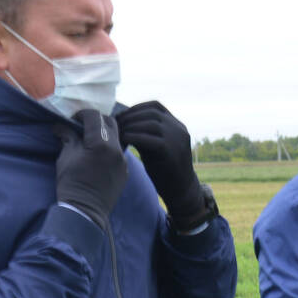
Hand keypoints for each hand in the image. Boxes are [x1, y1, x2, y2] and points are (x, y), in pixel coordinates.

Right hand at [55, 109, 127, 228]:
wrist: (85, 212)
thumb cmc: (72, 183)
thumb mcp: (66, 157)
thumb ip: (68, 138)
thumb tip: (61, 126)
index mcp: (101, 143)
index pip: (94, 116)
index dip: (81, 114)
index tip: (72, 120)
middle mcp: (116, 149)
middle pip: (110, 122)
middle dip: (96, 120)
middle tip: (82, 127)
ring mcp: (123, 161)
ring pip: (116, 137)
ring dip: (104, 134)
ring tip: (89, 141)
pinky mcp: (125, 171)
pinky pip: (119, 152)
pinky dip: (109, 148)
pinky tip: (97, 156)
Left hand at [117, 100, 211, 228]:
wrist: (181, 191)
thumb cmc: (165, 170)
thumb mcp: (155, 146)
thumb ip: (144, 132)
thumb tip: (121, 121)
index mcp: (177, 125)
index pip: (155, 106)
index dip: (136, 107)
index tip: (122, 115)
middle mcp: (179, 129)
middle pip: (152, 113)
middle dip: (130, 116)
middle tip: (115, 123)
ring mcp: (177, 139)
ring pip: (151, 123)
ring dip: (131, 126)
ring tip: (118, 133)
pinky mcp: (172, 151)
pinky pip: (150, 139)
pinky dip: (134, 137)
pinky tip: (124, 140)